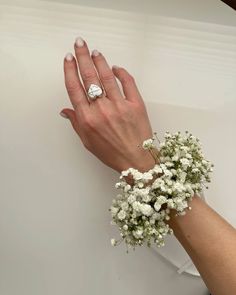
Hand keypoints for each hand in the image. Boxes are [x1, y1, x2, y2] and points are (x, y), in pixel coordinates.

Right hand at [60, 37, 156, 173]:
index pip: (75, 88)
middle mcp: (102, 109)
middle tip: (79, 44)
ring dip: (100, 61)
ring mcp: (120, 105)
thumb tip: (66, 110)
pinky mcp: (136, 104)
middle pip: (89, 77)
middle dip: (82, 57)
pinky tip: (116, 68)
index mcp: (88, 119)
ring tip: (95, 52)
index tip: (68, 59)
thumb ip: (76, 123)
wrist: (136, 160)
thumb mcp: (88, 142)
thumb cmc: (112, 153)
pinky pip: (128, 82)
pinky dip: (121, 72)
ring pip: (107, 76)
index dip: (70, 70)